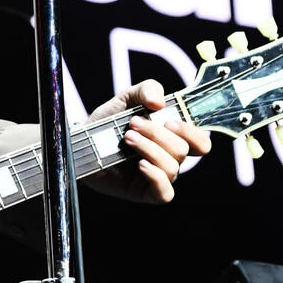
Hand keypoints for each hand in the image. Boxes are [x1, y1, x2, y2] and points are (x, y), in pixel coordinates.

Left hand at [84, 79, 211, 203]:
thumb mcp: (127, 98)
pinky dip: (155, 176)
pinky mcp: (146, 192)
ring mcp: (159, 176)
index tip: (168, 121)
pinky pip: (165, 193)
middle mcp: (169, 158)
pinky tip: (139, 164)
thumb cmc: (108, 122)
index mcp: (172, 138)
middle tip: (133, 123)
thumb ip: (147, 90)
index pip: (200, 142)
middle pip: (182, 150)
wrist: (81, 142)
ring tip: (126, 138)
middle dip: (157, 134)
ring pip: (172, 167)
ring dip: (149, 149)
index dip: (191, 132)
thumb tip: (159, 103)